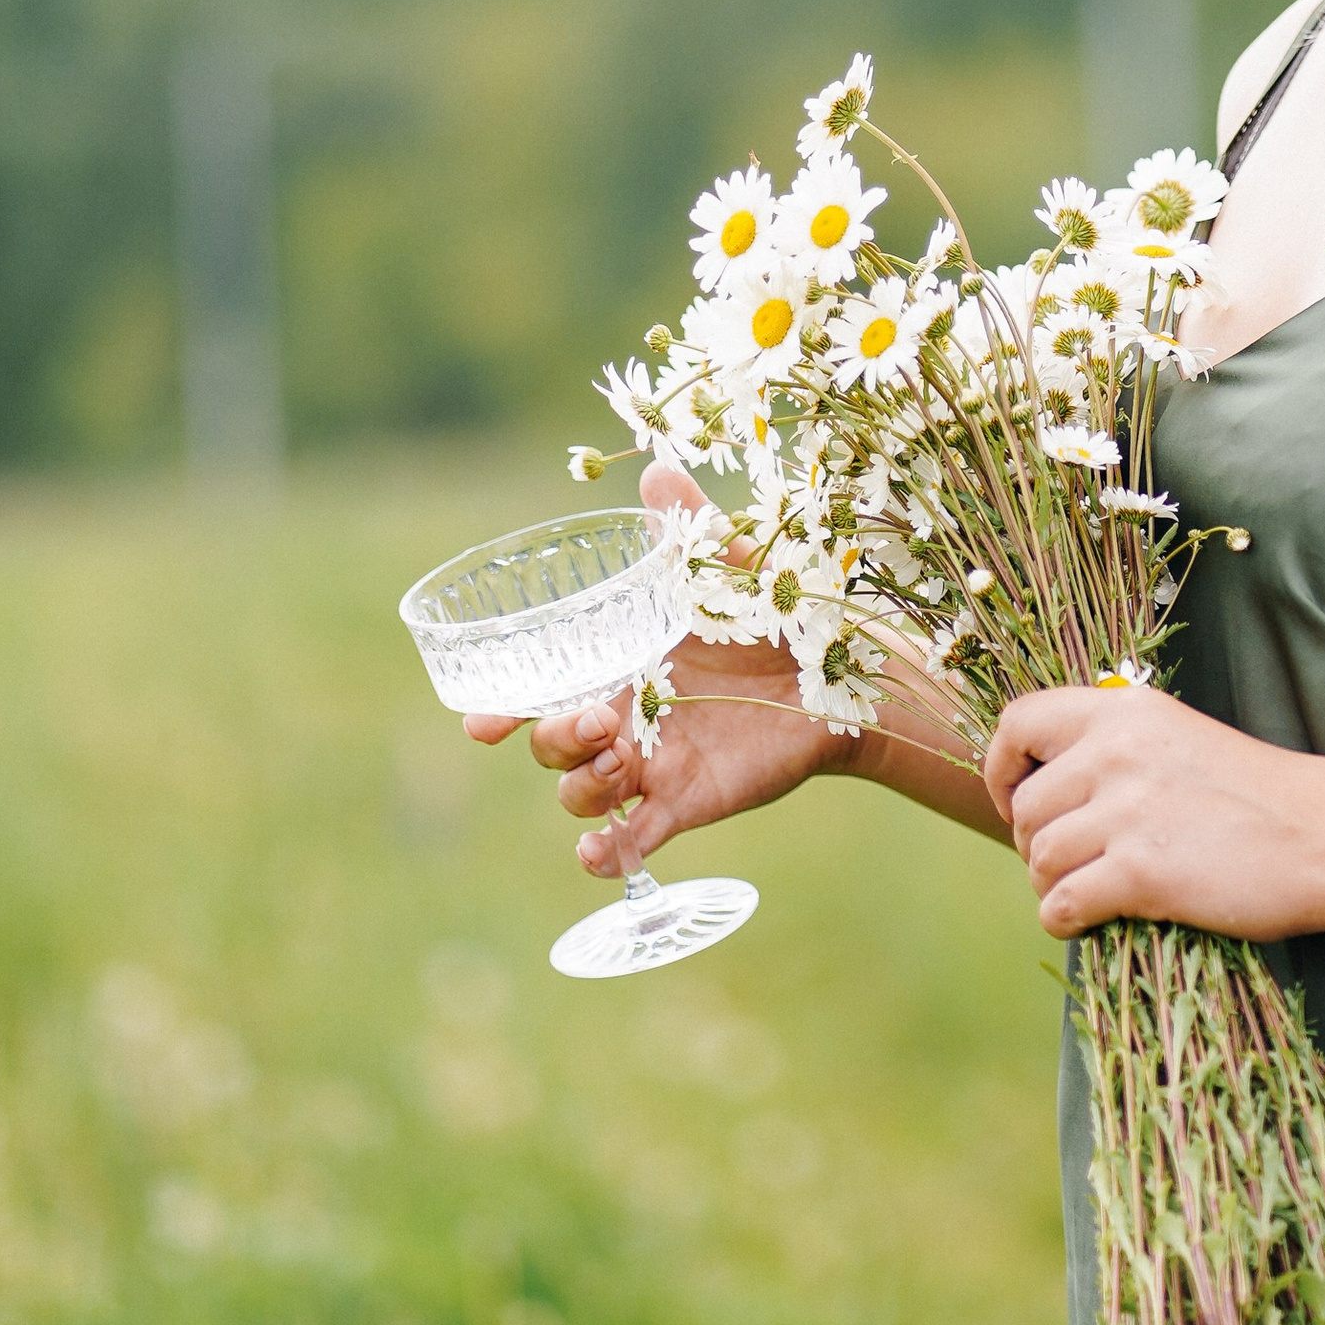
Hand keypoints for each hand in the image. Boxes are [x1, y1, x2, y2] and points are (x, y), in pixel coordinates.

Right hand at [461, 463, 850, 878]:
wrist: (841, 673)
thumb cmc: (776, 614)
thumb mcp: (727, 569)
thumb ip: (690, 526)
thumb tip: (658, 469)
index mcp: (617, 664)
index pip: (541, 690)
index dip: (503, 707)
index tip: (483, 721)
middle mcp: (623, 720)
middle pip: (551, 746)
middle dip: (556, 737)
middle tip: (602, 718)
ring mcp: (651, 766)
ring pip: (580, 794)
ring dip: (581, 786)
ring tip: (619, 761)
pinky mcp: (687, 802)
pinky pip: (634, 839)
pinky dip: (608, 855)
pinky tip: (599, 855)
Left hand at [985, 679, 1324, 942]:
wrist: (1324, 835)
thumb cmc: (1256, 795)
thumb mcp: (1178, 737)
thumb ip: (1115, 746)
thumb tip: (1045, 783)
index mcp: (1123, 711)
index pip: (1019, 722)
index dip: (1002, 768)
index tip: (1018, 802)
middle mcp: (1116, 751)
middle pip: (1025, 805)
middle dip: (1034, 843)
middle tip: (1074, 861)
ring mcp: (1128, 812)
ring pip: (1039, 858)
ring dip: (1052, 884)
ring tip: (1090, 889)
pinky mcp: (1142, 872)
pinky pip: (1060, 904)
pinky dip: (1064, 919)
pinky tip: (1089, 920)